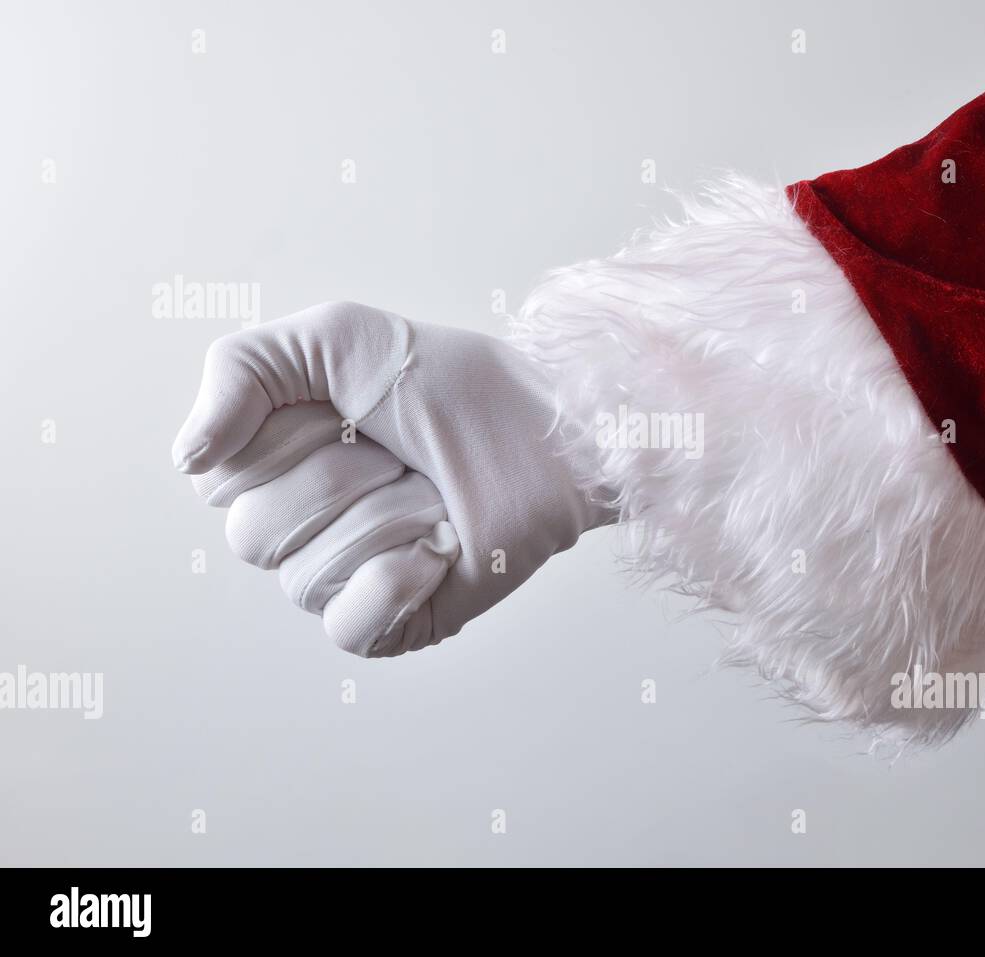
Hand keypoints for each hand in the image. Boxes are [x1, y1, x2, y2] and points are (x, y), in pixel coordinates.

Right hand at [174, 301, 612, 655]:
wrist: (544, 428)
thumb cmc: (447, 383)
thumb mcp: (333, 337)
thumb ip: (238, 371)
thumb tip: (187, 459)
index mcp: (269, 466)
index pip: (219, 481)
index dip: (288, 439)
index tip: (351, 411)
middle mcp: (295, 528)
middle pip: (252, 536)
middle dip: (343, 477)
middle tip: (401, 455)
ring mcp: (343, 580)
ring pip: (304, 580)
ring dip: (387, 518)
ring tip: (433, 494)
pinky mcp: (393, 622)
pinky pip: (349, 629)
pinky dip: (396, 582)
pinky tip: (438, 550)